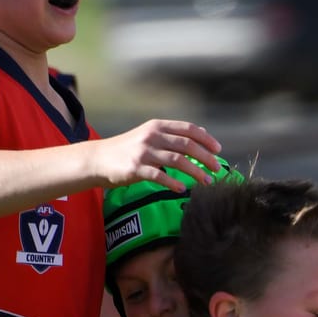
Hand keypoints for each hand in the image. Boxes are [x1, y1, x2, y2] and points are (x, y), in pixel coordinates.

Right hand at [94, 121, 222, 190]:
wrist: (99, 159)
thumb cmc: (128, 149)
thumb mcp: (149, 136)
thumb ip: (171, 136)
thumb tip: (201, 137)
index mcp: (157, 126)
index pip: (188, 129)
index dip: (206, 139)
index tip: (218, 150)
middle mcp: (151, 136)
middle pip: (186, 145)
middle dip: (206, 157)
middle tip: (217, 169)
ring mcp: (143, 152)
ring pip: (177, 160)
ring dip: (195, 172)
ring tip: (207, 182)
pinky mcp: (136, 168)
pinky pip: (159, 176)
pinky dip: (173, 183)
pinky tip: (182, 190)